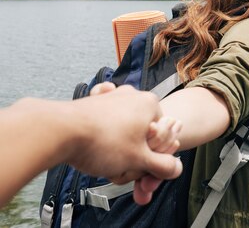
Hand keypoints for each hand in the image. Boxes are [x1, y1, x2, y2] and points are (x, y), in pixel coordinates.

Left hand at [68, 83, 182, 203]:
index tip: (140, 163)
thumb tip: (175, 168)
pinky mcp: (93, 99)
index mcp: (150, 104)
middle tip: (121, 161)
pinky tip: (96, 133)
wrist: (59, 130)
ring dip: (118, 138)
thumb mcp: (139, 159)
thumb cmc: (102, 142)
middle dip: (134, 146)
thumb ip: (162, 165)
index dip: (152, 152)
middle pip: (142, 127)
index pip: (163, 132)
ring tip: (104, 152)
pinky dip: (103, 124)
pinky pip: (105, 113)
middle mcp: (133, 94)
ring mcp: (112, 95)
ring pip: (123, 123)